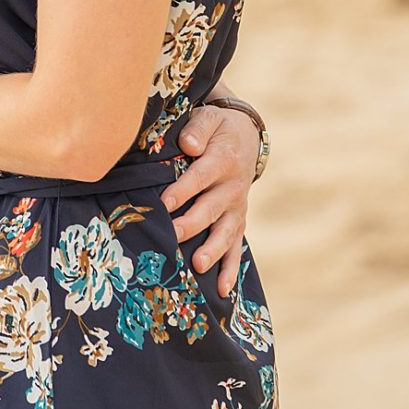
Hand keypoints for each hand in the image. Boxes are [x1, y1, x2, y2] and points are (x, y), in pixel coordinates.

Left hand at [161, 103, 258, 296]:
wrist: (245, 137)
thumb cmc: (216, 128)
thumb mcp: (208, 118)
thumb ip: (198, 129)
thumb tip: (189, 144)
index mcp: (222, 160)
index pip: (200, 177)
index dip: (182, 190)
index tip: (164, 202)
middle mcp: (232, 187)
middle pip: (211, 209)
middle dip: (191, 224)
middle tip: (172, 236)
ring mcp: (237, 208)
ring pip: (225, 233)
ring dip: (212, 250)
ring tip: (198, 265)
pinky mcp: (237, 221)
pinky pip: (235, 248)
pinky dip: (230, 269)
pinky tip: (223, 291)